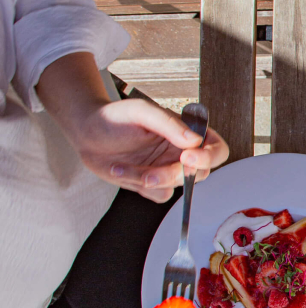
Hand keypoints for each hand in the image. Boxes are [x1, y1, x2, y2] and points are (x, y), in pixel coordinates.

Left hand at [68, 97, 228, 202]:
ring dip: (148, 180)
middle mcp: (183, 153)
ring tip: (122, 166)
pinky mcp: (153, 184)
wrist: (86, 133)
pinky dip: (138, 187)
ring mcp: (168, 169)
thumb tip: (194, 141)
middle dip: (172, 175)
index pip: (217, 149)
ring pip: (176, 187)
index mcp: (188, 133)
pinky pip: (159, 195)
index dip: (209, 157)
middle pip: (200, 174)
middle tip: (149, 174)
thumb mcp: (142, 112)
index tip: (188, 158)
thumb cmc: (116, 117)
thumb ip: (169, 124)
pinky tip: (122, 170)